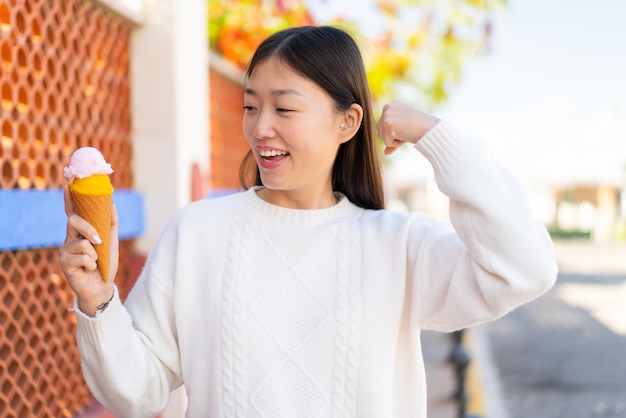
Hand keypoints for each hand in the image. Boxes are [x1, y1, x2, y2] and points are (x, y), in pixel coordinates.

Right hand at [58, 185, 117, 315]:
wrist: (102, 287)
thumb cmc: (106, 264)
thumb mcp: (112, 242)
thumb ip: (111, 224)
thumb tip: (112, 203)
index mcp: (81, 231)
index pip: (73, 212)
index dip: (69, 199)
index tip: (68, 184)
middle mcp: (70, 238)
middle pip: (74, 221)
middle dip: (89, 230)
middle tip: (99, 241)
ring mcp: (66, 250)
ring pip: (81, 242)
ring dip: (94, 253)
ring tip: (95, 262)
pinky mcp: (64, 262)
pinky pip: (82, 257)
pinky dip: (91, 263)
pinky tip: (89, 269)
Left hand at [376, 100, 440, 154]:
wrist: (430, 128)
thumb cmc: (420, 128)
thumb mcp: (404, 132)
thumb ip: (393, 139)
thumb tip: (385, 152)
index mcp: (391, 105)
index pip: (383, 125)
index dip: (394, 132)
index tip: (407, 127)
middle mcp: (387, 108)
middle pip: (379, 131)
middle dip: (392, 136)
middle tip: (407, 131)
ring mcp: (386, 116)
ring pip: (381, 137)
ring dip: (394, 140)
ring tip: (406, 132)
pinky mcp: (388, 125)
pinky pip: (387, 143)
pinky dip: (396, 144)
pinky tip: (406, 135)